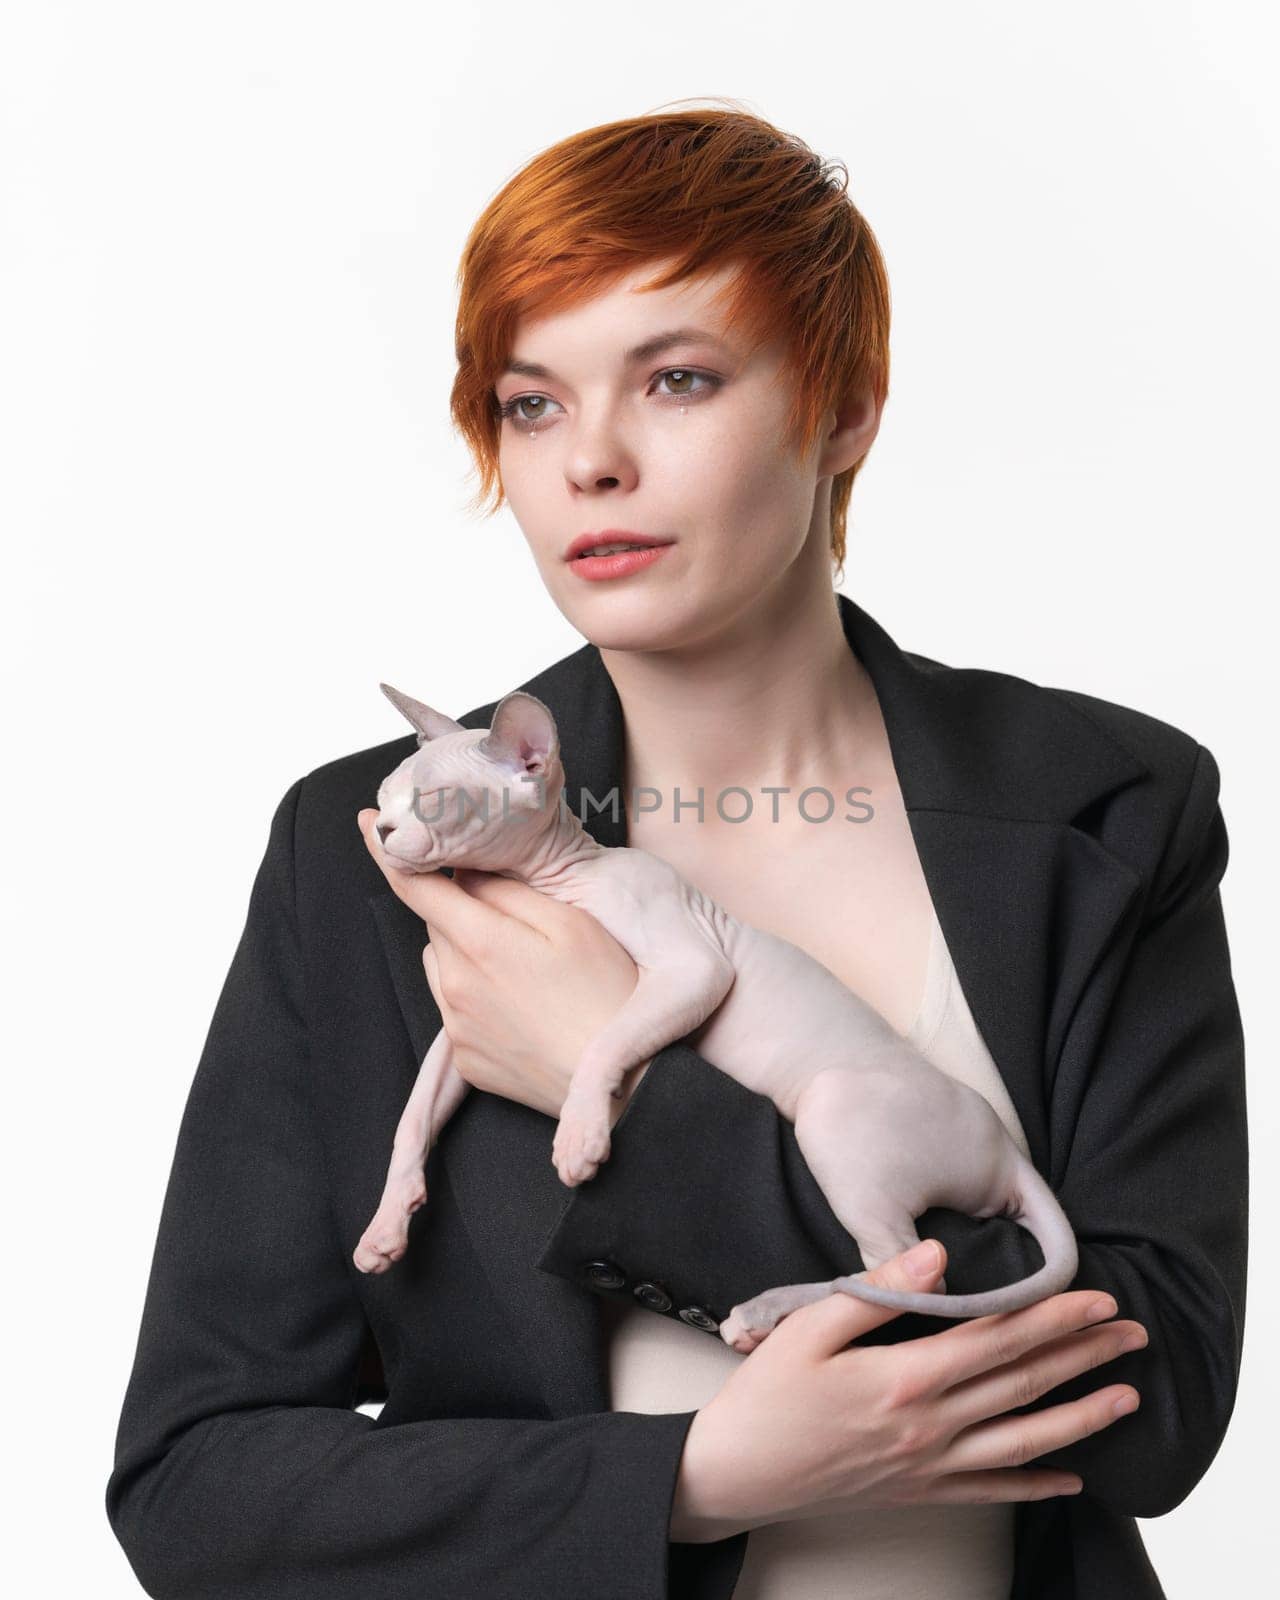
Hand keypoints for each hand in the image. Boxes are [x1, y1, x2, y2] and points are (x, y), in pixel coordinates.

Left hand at [358, 810, 645, 1121]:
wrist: (624, 1088)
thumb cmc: (609, 996)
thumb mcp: (571, 923)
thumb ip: (509, 890)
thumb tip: (467, 871)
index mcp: (480, 945)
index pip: (415, 886)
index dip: (386, 849)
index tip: (366, 822)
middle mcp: (454, 988)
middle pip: (437, 925)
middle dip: (463, 910)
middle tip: (519, 919)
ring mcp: (457, 1028)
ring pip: (443, 966)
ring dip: (467, 953)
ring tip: (526, 970)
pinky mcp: (466, 1060)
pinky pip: (455, 1009)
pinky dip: (477, 996)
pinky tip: (525, 1006)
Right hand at [671, 1239, 1146, 1541]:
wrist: (738, 1472)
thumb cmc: (767, 1394)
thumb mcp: (808, 1327)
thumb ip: (876, 1290)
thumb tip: (935, 1253)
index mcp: (903, 1378)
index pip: (997, 1339)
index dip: (1052, 1317)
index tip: (1096, 1297)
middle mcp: (928, 1426)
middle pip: (1023, 1385)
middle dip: (1085, 1356)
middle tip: (1134, 1334)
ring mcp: (928, 1466)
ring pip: (1023, 1440)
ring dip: (1082, 1418)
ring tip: (1127, 1397)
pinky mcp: (920, 1492)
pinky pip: (992, 1491)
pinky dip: (1038, 1486)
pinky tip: (1074, 1479)